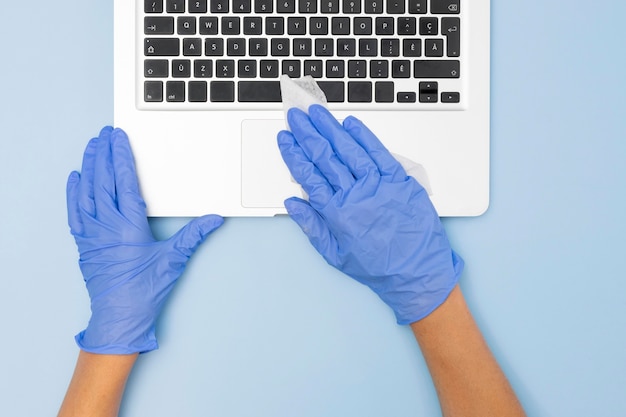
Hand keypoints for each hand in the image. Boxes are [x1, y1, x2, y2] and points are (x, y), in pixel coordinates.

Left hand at [66, 127, 222, 353]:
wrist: (119, 316)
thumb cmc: (144, 290)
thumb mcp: (174, 259)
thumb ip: (193, 235)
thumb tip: (213, 220)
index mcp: (128, 225)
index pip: (124, 181)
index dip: (121, 157)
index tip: (119, 139)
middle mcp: (106, 225)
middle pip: (102, 180)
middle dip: (103, 153)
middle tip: (105, 134)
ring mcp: (91, 233)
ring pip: (86, 191)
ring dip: (88, 166)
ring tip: (91, 146)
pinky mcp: (84, 243)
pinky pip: (75, 211)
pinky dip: (74, 192)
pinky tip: (75, 178)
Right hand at [277, 105, 462, 323]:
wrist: (417, 273)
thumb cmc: (378, 268)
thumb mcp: (335, 254)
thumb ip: (311, 226)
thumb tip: (292, 203)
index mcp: (337, 213)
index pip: (309, 175)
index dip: (294, 154)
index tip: (284, 139)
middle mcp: (356, 195)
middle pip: (325, 156)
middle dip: (307, 133)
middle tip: (295, 117)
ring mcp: (379, 185)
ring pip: (349, 149)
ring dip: (330, 128)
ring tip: (317, 113)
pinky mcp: (399, 180)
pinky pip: (379, 153)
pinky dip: (364, 136)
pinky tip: (350, 123)